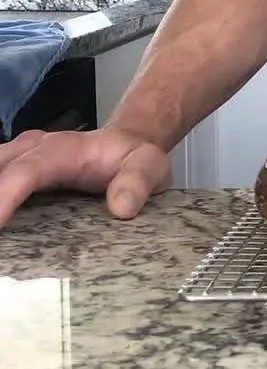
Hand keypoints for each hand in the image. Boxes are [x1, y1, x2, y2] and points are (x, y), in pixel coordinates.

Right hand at [0, 127, 171, 227]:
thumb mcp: (151, 165)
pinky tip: (0, 221)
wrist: (128, 147)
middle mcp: (35, 150)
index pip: (27, 170)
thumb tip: (122, 207)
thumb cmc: (136, 159)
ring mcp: (21, 160)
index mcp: (64, 149)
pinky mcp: (16, 174)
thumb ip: (139, 181)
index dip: (5, 196)